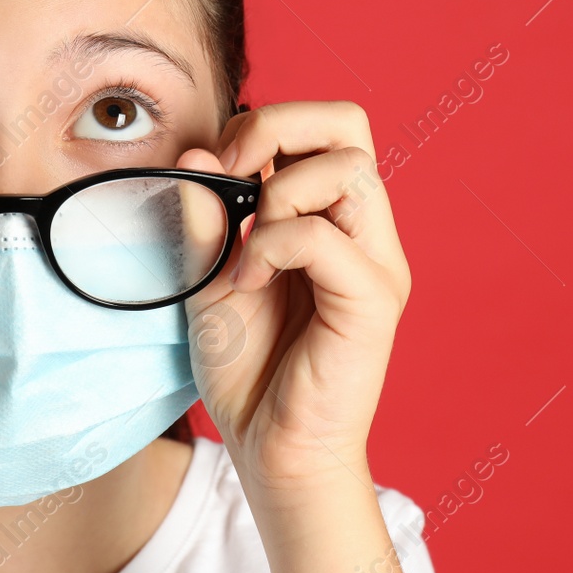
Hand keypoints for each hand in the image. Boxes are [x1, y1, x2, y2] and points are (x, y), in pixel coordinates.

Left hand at [176, 102, 411, 490]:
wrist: (270, 449)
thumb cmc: (248, 368)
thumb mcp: (206, 278)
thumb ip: (204, 218)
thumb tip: (199, 153)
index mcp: (330, 216)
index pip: (324, 124)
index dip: (263, 124)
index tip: (213, 166)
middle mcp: (362, 230)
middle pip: (349, 123)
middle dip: (277, 127)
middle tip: (233, 174)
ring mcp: (374, 263)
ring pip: (348, 168)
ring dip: (277, 193)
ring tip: (245, 247)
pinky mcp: (371, 302)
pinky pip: (323, 237)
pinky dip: (271, 246)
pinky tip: (247, 281)